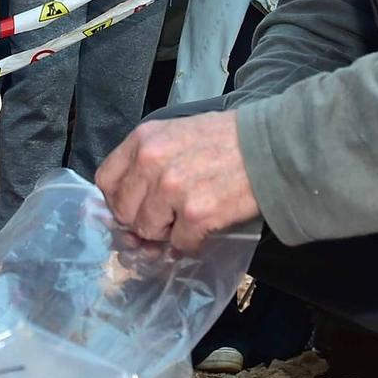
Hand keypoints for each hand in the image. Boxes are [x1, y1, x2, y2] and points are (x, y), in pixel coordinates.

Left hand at [96, 112, 259, 251]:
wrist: (271, 148)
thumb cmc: (227, 140)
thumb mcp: (177, 134)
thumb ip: (148, 161)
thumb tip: (129, 205)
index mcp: (144, 139)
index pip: (106, 181)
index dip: (119, 199)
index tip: (135, 205)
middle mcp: (151, 162)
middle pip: (124, 212)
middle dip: (144, 219)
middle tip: (168, 215)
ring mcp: (171, 189)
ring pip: (149, 231)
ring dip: (169, 231)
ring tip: (192, 214)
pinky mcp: (195, 214)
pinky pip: (180, 244)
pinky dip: (193, 241)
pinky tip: (209, 222)